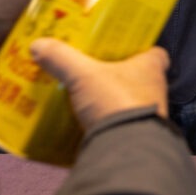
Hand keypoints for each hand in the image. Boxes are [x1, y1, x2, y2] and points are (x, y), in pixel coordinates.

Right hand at [30, 39, 169, 127]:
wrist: (126, 150)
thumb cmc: (116, 102)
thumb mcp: (83, 75)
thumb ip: (62, 58)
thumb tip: (39, 45)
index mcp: (151, 68)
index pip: (157, 53)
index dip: (141, 49)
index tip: (123, 48)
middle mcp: (155, 91)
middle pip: (140, 77)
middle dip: (119, 74)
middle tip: (94, 70)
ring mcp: (148, 116)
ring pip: (130, 101)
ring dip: (112, 100)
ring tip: (86, 96)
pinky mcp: (138, 136)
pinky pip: (122, 124)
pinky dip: (107, 122)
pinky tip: (86, 122)